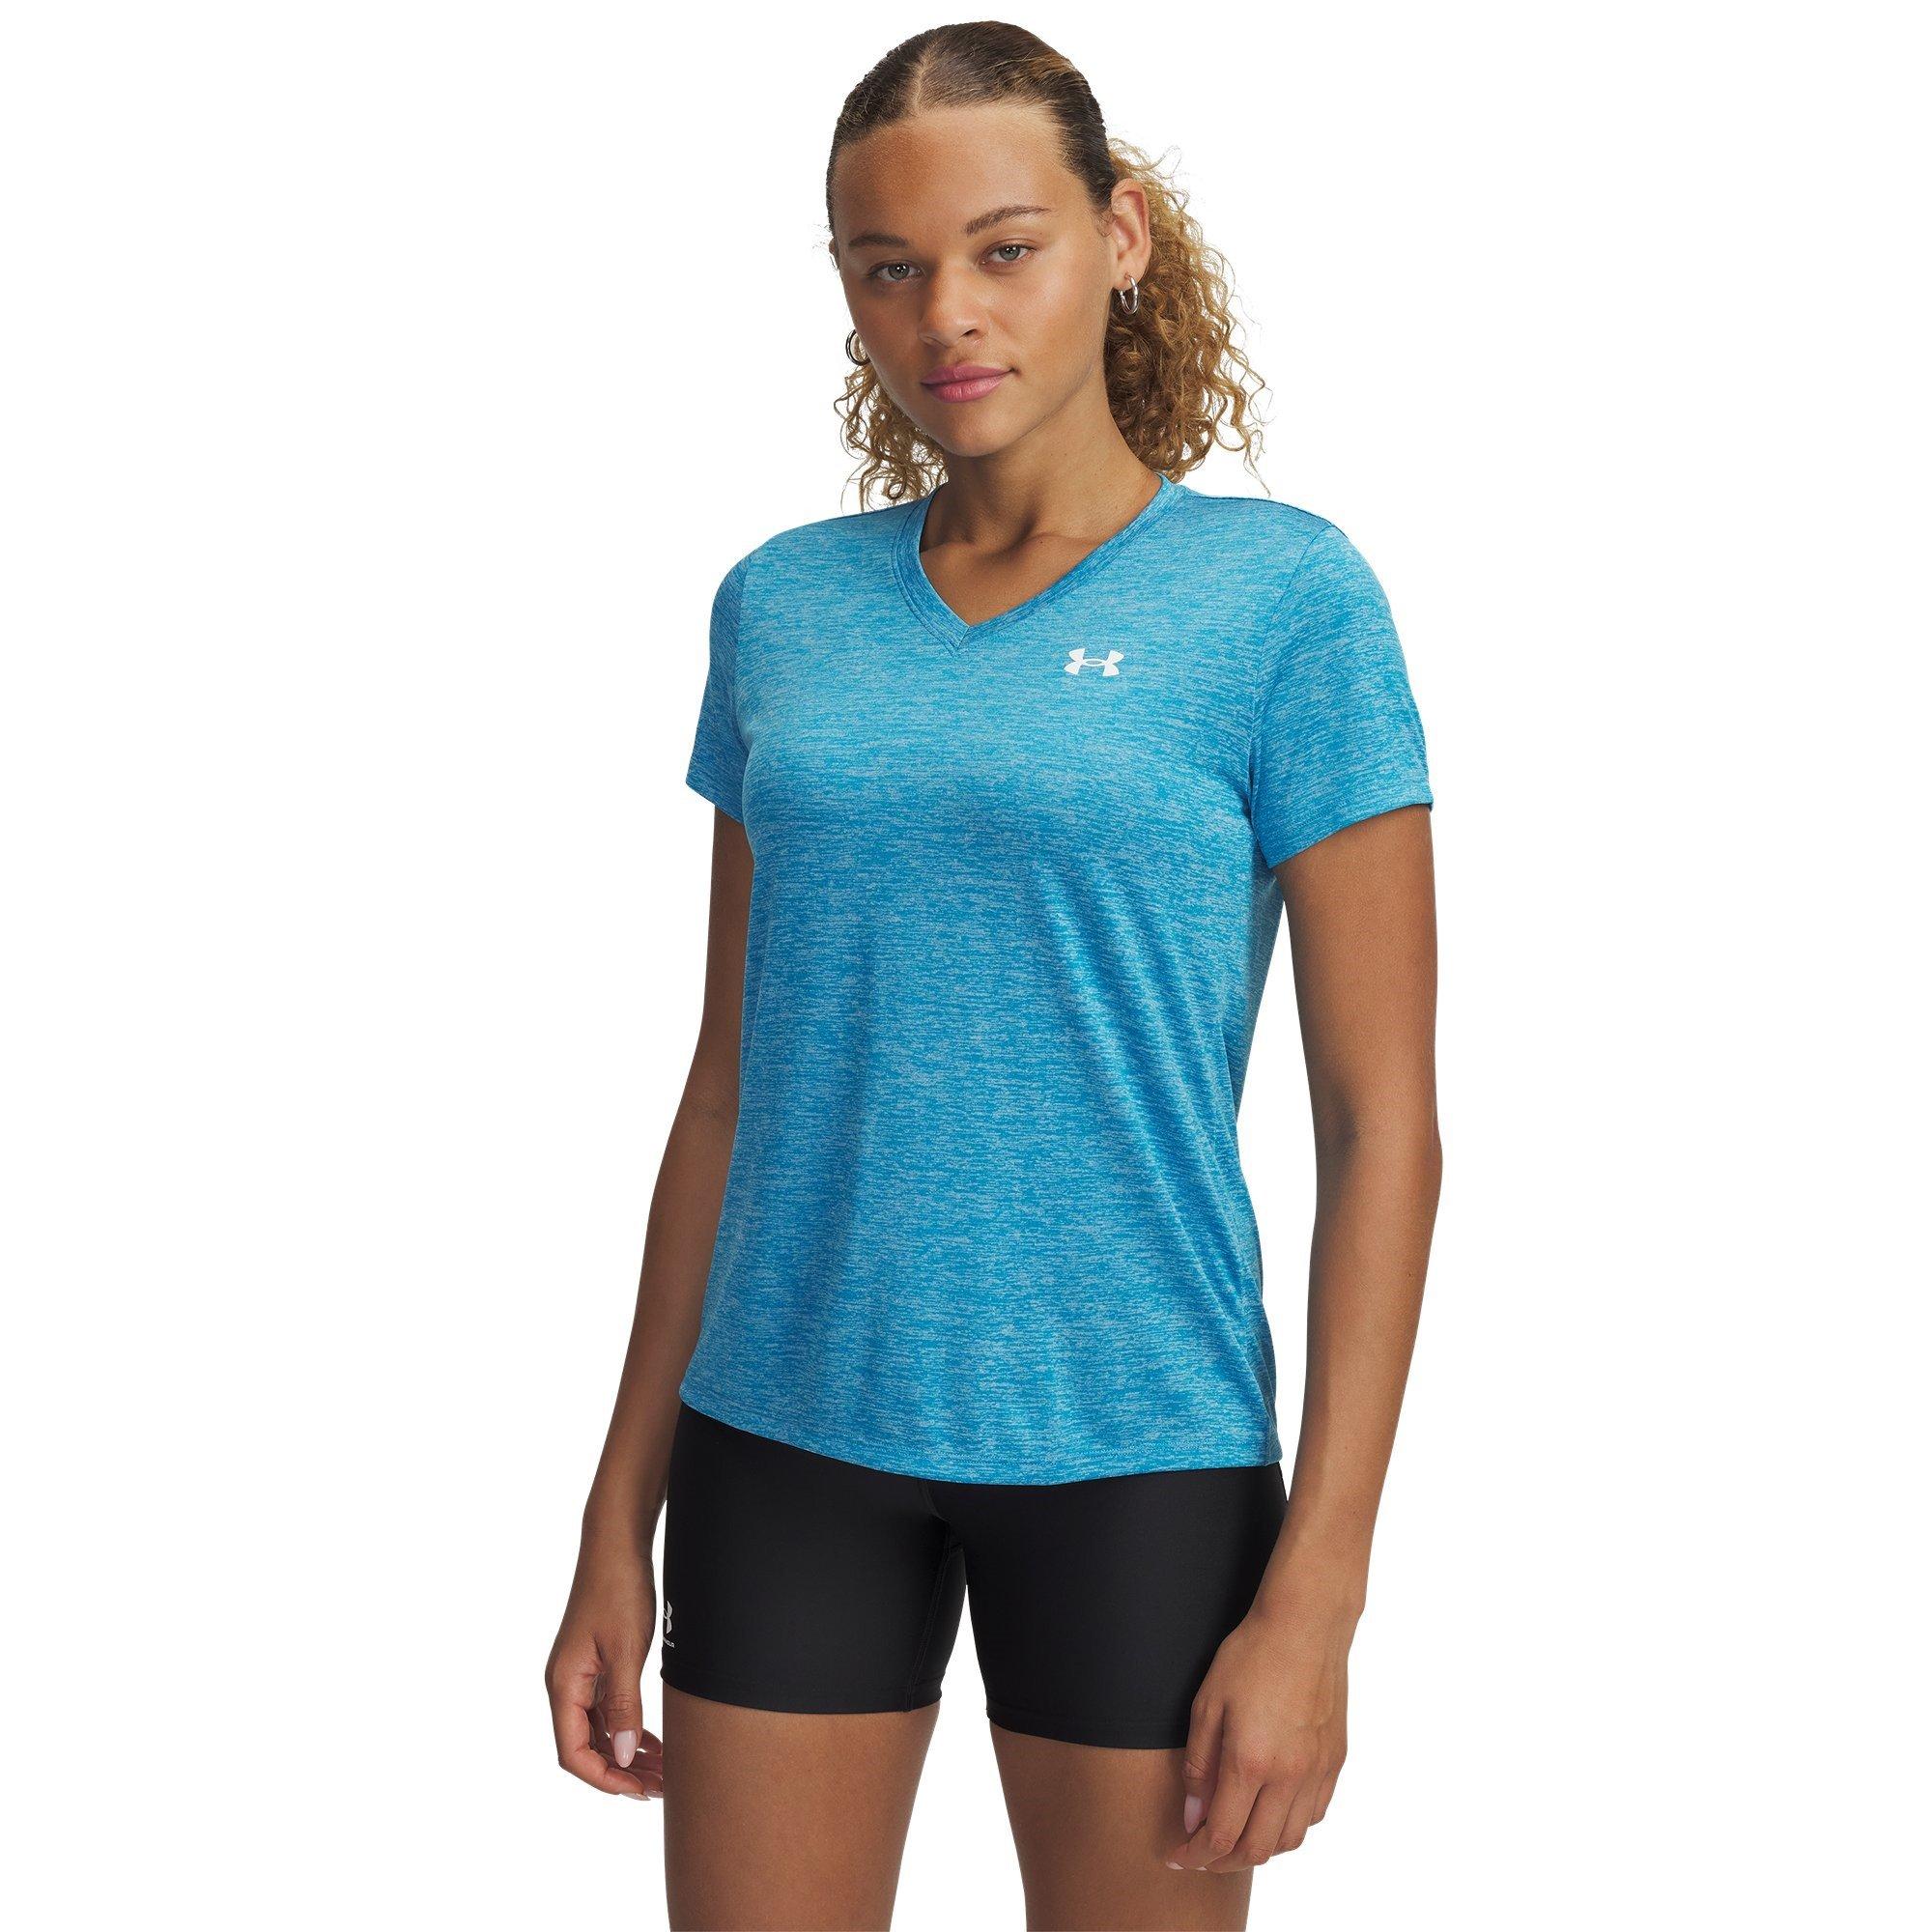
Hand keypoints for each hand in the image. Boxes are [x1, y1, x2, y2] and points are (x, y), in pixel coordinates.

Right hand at [545, 1540, 664, 1799]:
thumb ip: (624, 1705)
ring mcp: (579, 1676)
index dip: (605, 1779)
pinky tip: (652, 1741)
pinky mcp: (595, 1665)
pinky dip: (628, 1729)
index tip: (639, 1790)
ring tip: (662, 1772)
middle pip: (586, 1748)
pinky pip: (607, 1710)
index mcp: (563, 1685)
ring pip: (599, 1731)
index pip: (574, 1754)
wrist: (616, 1544)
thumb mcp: (626, 1650)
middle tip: (661, 1788)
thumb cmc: (619, 1590)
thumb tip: (624, 1756)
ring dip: (627, 1753)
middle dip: (621, 1772)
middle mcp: (565, 1685)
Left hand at [1164, 1583, 1357, 1871]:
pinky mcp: (1335, 1761)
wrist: (1305, 1625)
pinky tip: (1270, 1812)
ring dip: (1258, 1848)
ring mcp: (1317, 1771)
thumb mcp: (1207, 1704)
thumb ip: (1199, 1766)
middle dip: (1223, 1861)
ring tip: (1234, 1835)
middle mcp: (1289, 1776)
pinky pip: (1313, 1815)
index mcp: (1251, 1762)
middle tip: (1201, 1854)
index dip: (1195, 1854)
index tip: (1177, 1855)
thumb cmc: (1250, 1656)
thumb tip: (1193, 1815)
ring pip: (1290, 1840)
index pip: (1221, 1835)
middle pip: (1257, 1849)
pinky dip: (1289, 1827)